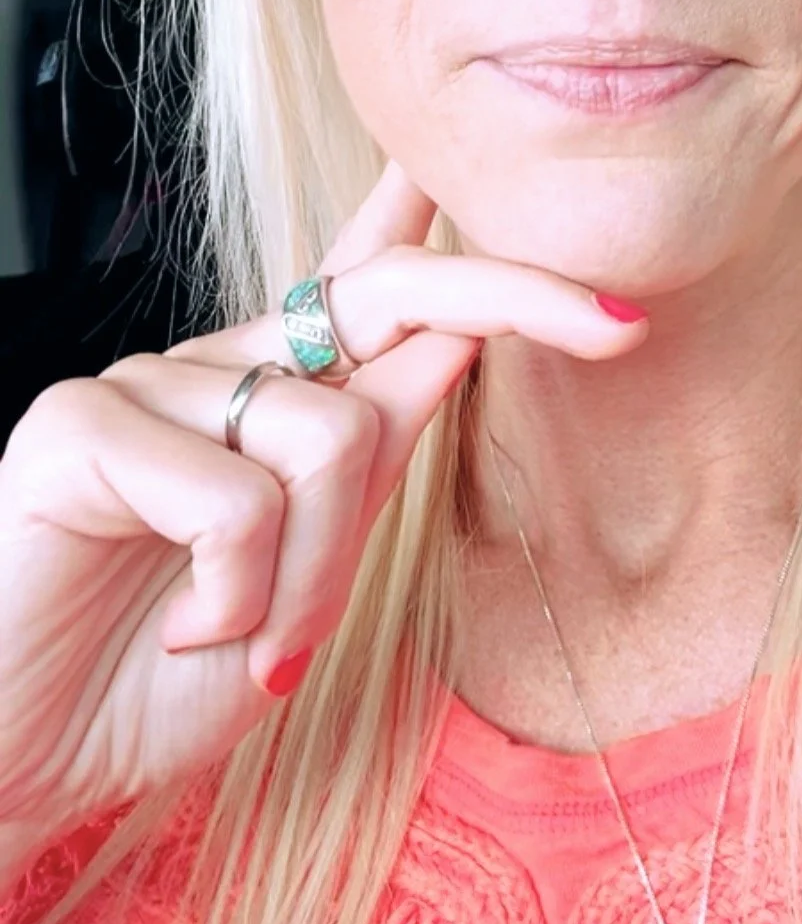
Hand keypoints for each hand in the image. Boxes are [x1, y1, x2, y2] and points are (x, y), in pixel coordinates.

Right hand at [0, 160, 646, 841]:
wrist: (23, 767)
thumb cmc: (155, 681)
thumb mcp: (302, 581)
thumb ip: (367, 467)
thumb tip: (453, 342)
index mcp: (271, 399)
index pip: (361, 273)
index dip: (436, 208)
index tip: (516, 157)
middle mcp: (216, 367)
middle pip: (384, 295)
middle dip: (516, 297)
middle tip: (620, 328)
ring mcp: (145, 385)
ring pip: (330, 435)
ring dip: (317, 575)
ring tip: (251, 639)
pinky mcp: (78, 424)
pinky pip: (235, 494)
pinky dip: (239, 593)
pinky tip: (186, 631)